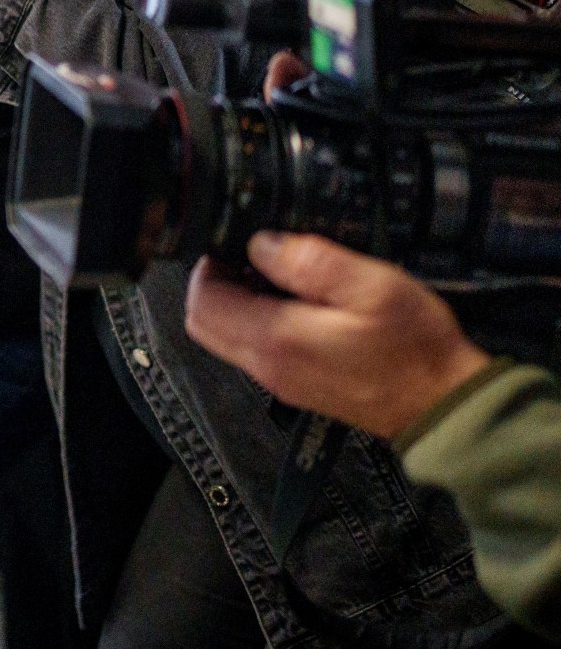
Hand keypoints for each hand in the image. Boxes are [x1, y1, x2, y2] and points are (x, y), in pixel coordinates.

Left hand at [185, 231, 492, 440]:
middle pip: (204, 321)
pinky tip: (298, 304)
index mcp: (275, 339)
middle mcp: (266, 366)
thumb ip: (308, 261)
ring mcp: (280, 381)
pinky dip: (258, 323)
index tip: (235, 243)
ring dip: (237, 303)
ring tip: (279, 277)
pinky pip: (254, 350)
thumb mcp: (371, 285)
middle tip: (250, 257)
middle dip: (215, 284)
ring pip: (226, 337)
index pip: (202, 300)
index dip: (209, 264)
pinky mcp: (297, 386)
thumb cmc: (415, 347)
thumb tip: (259, 244)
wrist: (445, 405)